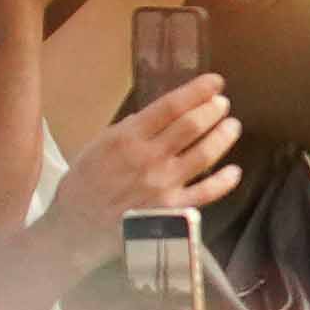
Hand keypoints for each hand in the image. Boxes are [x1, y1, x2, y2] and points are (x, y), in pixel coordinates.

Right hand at [68, 73, 240, 231]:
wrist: (75, 228)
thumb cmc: (85, 183)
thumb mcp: (99, 145)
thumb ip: (130, 128)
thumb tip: (162, 113)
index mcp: (127, 138)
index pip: (170, 106)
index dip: (198, 91)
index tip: (215, 82)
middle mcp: (148, 158)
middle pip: (192, 126)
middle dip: (213, 110)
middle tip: (222, 104)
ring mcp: (162, 185)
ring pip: (205, 154)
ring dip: (224, 136)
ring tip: (232, 126)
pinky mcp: (171, 210)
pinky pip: (206, 194)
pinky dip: (225, 181)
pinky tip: (234, 171)